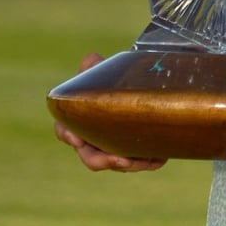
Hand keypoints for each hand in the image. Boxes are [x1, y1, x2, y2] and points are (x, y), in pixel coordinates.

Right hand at [53, 53, 167, 172]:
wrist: (134, 88)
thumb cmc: (110, 81)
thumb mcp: (102, 71)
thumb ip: (93, 66)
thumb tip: (91, 60)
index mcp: (78, 121)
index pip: (65, 131)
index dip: (69, 136)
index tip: (77, 139)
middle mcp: (92, 140)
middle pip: (91, 157)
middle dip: (103, 160)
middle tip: (121, 160)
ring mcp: (112, 148)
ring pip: (117, 163)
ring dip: (130, 165)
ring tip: (144, 161)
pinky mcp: (132, 152)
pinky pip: (139, 162)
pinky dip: (148, 162)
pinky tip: (160, 158)